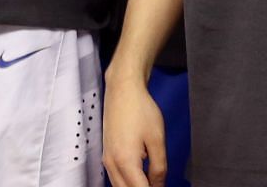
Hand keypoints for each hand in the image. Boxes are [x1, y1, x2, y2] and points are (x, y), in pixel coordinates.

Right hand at [100, 71, 167, 186]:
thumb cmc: (140, 110)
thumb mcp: (157, 141)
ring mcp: (107, 158)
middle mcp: (112, 163)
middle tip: (157, 185)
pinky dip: (127, 183)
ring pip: (119, 186)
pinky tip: (140, 180)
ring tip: (151, 183)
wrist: (122, 89)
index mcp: (126, 161)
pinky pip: (115, 177)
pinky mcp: (107, 153)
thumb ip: (159, 168)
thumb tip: (159, 185)